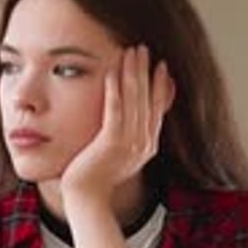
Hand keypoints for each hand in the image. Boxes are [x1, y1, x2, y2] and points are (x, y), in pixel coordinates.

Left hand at [60, 45, 174, 203]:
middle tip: (144, 49)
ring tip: (132, 51)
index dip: (159, 86)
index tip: (160, 65)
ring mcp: (129, 144)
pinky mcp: (111, 144)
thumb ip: (127, 137)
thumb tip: (131, 122)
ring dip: (133, 73)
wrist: (87, 199)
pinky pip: (115, 111)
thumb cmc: (96, 178)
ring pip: (134, 101)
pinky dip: (115, 90)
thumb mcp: (119, 155)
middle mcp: (143, 144)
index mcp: (148, 146)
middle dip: (146, 72)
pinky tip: (113, 72)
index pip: (158, 109)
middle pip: (148, 100)